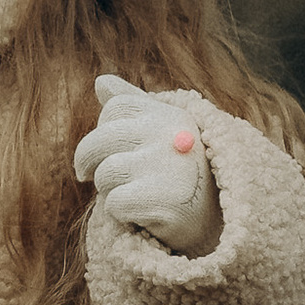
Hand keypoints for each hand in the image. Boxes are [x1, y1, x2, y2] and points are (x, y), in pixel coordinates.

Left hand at [73, 76, 218, 254]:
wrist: (216, 224)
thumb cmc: (180, 174)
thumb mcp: (162, 132)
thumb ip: (132, 104)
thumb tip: (100, 80)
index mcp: (169, 115)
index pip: (114, 108)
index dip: (102, 130)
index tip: (107, 150)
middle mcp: (170, 134)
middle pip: (100, 140)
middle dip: (88, 161)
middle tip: (89, 176)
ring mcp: (169, 166)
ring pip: (104, 174)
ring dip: (109, 191)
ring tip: (133, 196)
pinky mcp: (166, 200)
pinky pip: (114, 204)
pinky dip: (121, 215)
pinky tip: (142, 215)